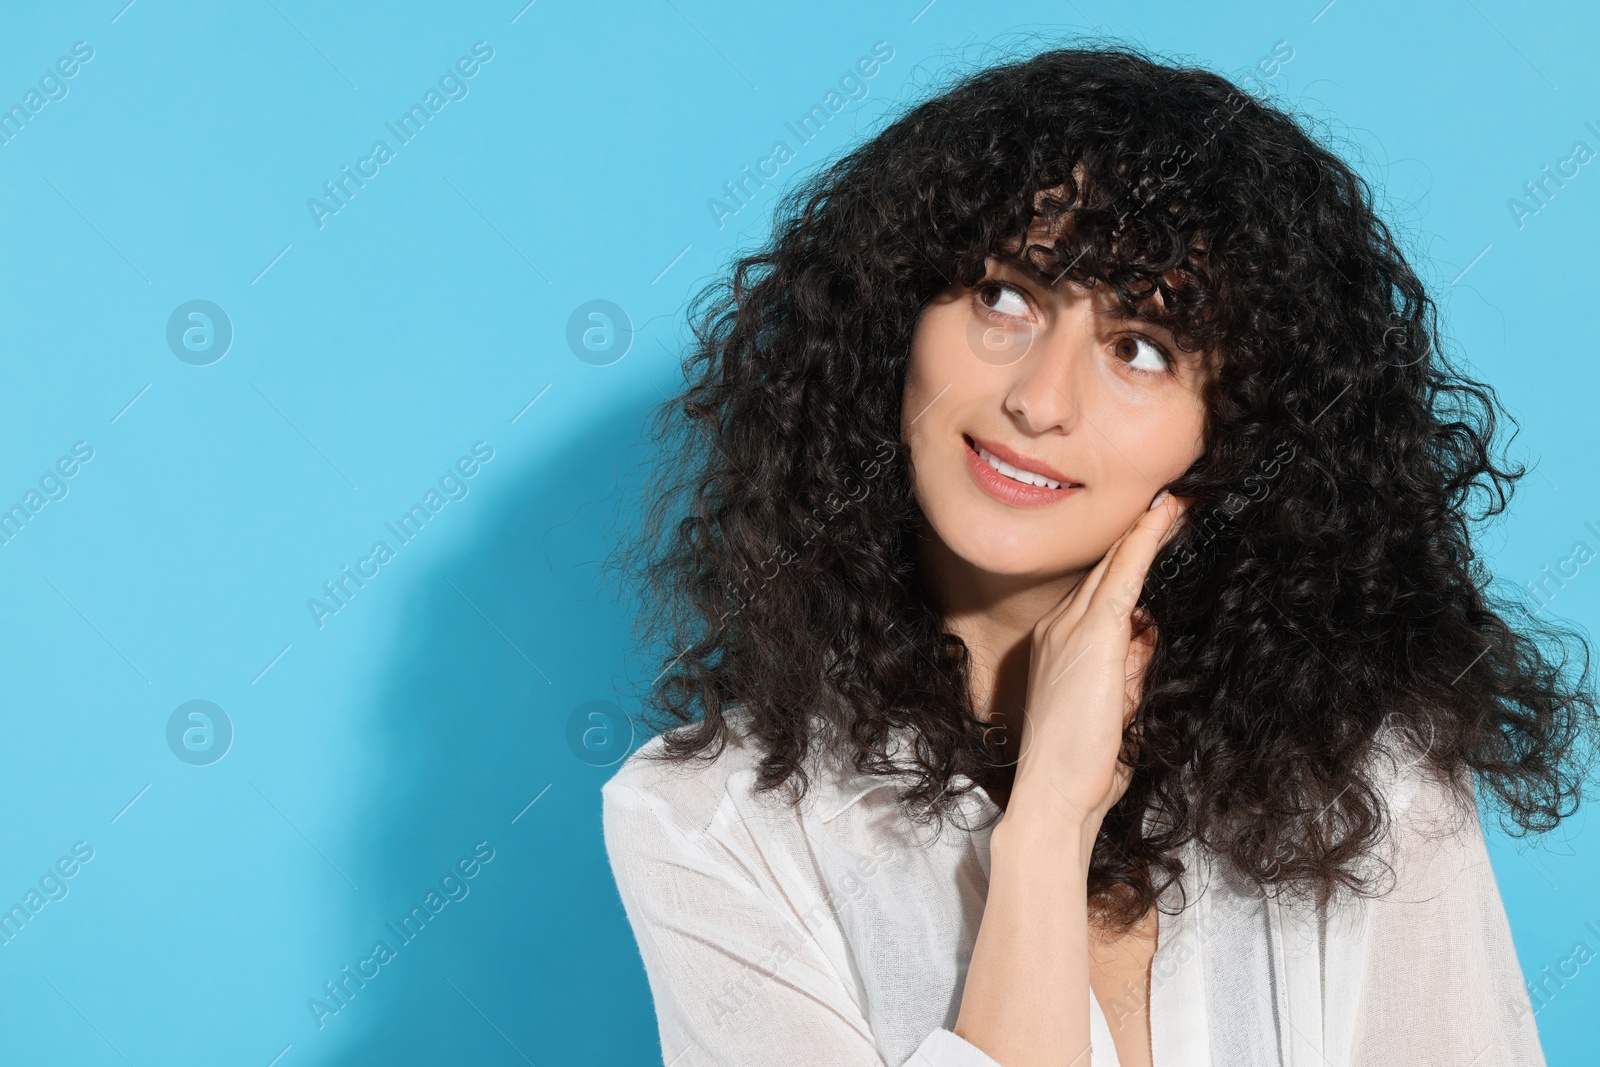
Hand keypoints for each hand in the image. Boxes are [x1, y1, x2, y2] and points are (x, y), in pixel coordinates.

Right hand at [1005, 490, 1186, 839]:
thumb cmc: (1082, 768)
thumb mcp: (1113, 713)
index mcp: (1058, 646)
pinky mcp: (1093, 636)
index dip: (1124, 563)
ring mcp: (1071, 629)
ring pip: (1114, 568)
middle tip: (1166, 504)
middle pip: (1104, 572)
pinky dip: (1143, 544)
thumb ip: (1127, 675)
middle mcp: (1058, 629)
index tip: (1149, 538)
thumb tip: (1147, 645)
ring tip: (1172, 505)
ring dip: (1144, 534)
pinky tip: (1161, 516)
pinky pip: (1123, 578)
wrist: (1054, 792)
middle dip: (1134, 538)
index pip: (1098, 595)